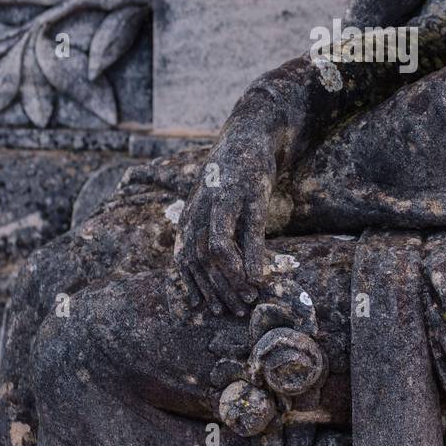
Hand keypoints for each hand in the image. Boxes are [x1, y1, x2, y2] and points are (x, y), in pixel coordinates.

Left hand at [175, 106, 278, 315]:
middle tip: (235, 311)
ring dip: (232, 279)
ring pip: (217, 249)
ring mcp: (226, 201)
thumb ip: (205, 231)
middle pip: (199, 259)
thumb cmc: (230, 175)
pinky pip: (249, 231)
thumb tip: (206, 268)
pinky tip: (260, 277)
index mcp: (191, 214)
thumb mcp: (210, 202)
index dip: (196, 288)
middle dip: (217, 290)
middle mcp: (202, 209)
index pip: (185, 260)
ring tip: (248, 298)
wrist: (249, 134)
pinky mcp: (251, 194)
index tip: (210, 310)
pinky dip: (252, 257)